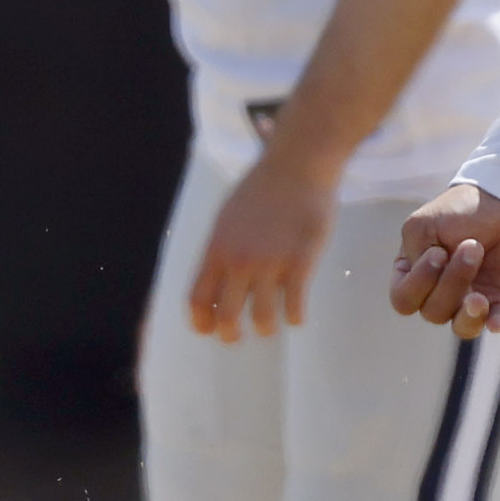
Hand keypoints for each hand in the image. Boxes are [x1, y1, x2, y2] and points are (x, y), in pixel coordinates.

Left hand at [189, 156, 336, 342]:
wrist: (297, 165)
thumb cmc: (262, 188)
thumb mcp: (227, 217)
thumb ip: (222, 249)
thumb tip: (218, 278)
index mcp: (217, 249)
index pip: (198, 298)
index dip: (200, 322)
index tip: (208, 329)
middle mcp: (240, 261)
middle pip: (226, 316)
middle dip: (231, 335)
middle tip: (240, 336)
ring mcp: (271, 263)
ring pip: (262, 318)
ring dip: (266, 327)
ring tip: (272, 324)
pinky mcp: (301, 261)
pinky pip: (294, 305)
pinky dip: (294, 317)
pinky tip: (296, 315)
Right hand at [391, 181, 499, 337]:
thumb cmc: (461, 209)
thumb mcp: (423, 226)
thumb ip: (415, 258)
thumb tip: (434, 291)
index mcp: (416, 275)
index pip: (403, 300)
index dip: (418, 284)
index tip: (438, 251)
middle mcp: (441, 293)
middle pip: (433, 313)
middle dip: (452, 282)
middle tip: (472, 246)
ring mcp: (472, 300)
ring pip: (461, 327)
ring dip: (469, 309)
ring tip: (480, 291)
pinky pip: (498, 324)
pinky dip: (496, 324)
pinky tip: (495, 319)